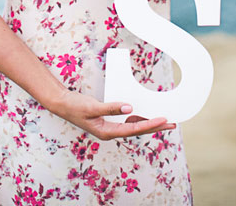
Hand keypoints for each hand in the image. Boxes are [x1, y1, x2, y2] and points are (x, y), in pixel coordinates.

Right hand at [48, 89, 175, 139]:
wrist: (62, 104)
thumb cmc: (76, 106)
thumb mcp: (93, 106)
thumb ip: (111, 107)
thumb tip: (130, 108)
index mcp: (106, 131)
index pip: (133, 129)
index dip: (149, 124)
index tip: (163, 119)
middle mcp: (110, 131)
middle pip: (137, 130)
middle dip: (155, 127)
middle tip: (172, 123)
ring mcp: (110, 126)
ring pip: (134, 126)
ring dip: (149, 123)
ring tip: (165, 120)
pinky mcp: (109, 121)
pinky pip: (128, 121)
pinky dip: (139, 118)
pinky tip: (147, 115)